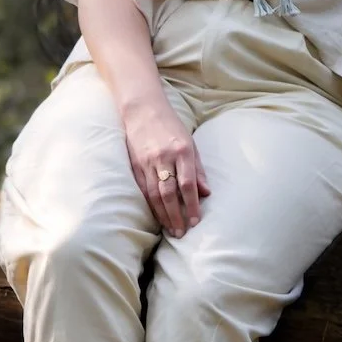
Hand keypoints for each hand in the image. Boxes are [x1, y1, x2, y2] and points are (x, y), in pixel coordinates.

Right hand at [122, 95, 210, 238]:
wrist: (142, 109)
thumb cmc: (171, 126)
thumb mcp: (190, 143)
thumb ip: (198, 169)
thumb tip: (206, 193)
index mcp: (182, 151)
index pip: (187, 184)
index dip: (191, 205)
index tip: (195, 221)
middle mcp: (164, 157)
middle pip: (169, 193)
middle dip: (176, 215)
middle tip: (181, 233)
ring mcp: (147, 161)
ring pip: (154, 194)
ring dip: (163, 214)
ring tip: (170, 229)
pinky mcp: (135, 164)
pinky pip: (143, 189)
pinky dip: (150, 204)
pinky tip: (156, 215)